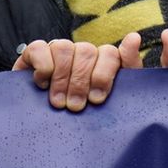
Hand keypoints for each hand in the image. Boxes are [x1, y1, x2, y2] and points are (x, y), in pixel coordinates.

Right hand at [13, 31, 141, 111]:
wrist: (48, 130)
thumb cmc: (87, 115)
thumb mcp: (113, 99)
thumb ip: (128, 67)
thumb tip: (134, 37)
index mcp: (102, 61)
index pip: (110, 53)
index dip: (103, 75)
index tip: (96, 99)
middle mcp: (81, 53)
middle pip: (87, 51)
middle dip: (81, 82)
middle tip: (75, 106)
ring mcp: (58, 51)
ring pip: (64, 47)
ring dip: (62, 78)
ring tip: (59, 102)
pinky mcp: (34, 54)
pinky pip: (39, 47)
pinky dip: (43, 66)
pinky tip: (43, 84)